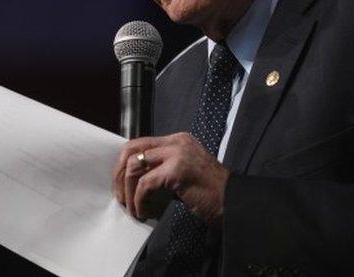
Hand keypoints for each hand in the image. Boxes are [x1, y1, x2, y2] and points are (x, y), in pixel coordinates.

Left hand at [112, 132, 229, 225]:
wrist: (233, 202)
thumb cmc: (210, 192)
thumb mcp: (183, 172)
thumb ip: (163, 169)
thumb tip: (135, 179)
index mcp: (178, 140)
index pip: (140, 144)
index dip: (124, 164)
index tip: (120, 183)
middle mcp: (176, 142)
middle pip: (132, 149)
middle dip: (119, 174)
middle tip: (120, 195)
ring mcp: (177, 154)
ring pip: (135, 166)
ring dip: (128, 191)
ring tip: (132, 208)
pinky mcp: (177, 171)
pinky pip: (145, 185)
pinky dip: (139, 201)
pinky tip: (143, 212)